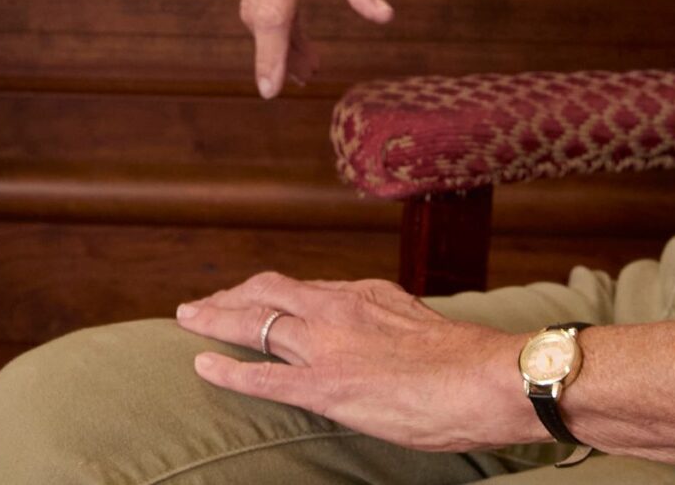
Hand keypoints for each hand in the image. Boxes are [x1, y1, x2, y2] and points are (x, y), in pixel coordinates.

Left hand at [177, 272, 534, 451]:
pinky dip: (227, 370)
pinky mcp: (324, 386)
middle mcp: (337, 310)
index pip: (302, 288)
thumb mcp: (419, 325)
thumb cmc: (467, 363)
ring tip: (188, 320)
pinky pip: (262, 376)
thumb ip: (390, 325)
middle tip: (201, 305)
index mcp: (363, 295)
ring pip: (256, 323)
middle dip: (229, 297)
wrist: (486, 378)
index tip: (248, 297)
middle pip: (267, 293)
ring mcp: (327, 346)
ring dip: (216, 320)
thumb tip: (381, 336)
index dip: (267, 293)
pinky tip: (202, 367)